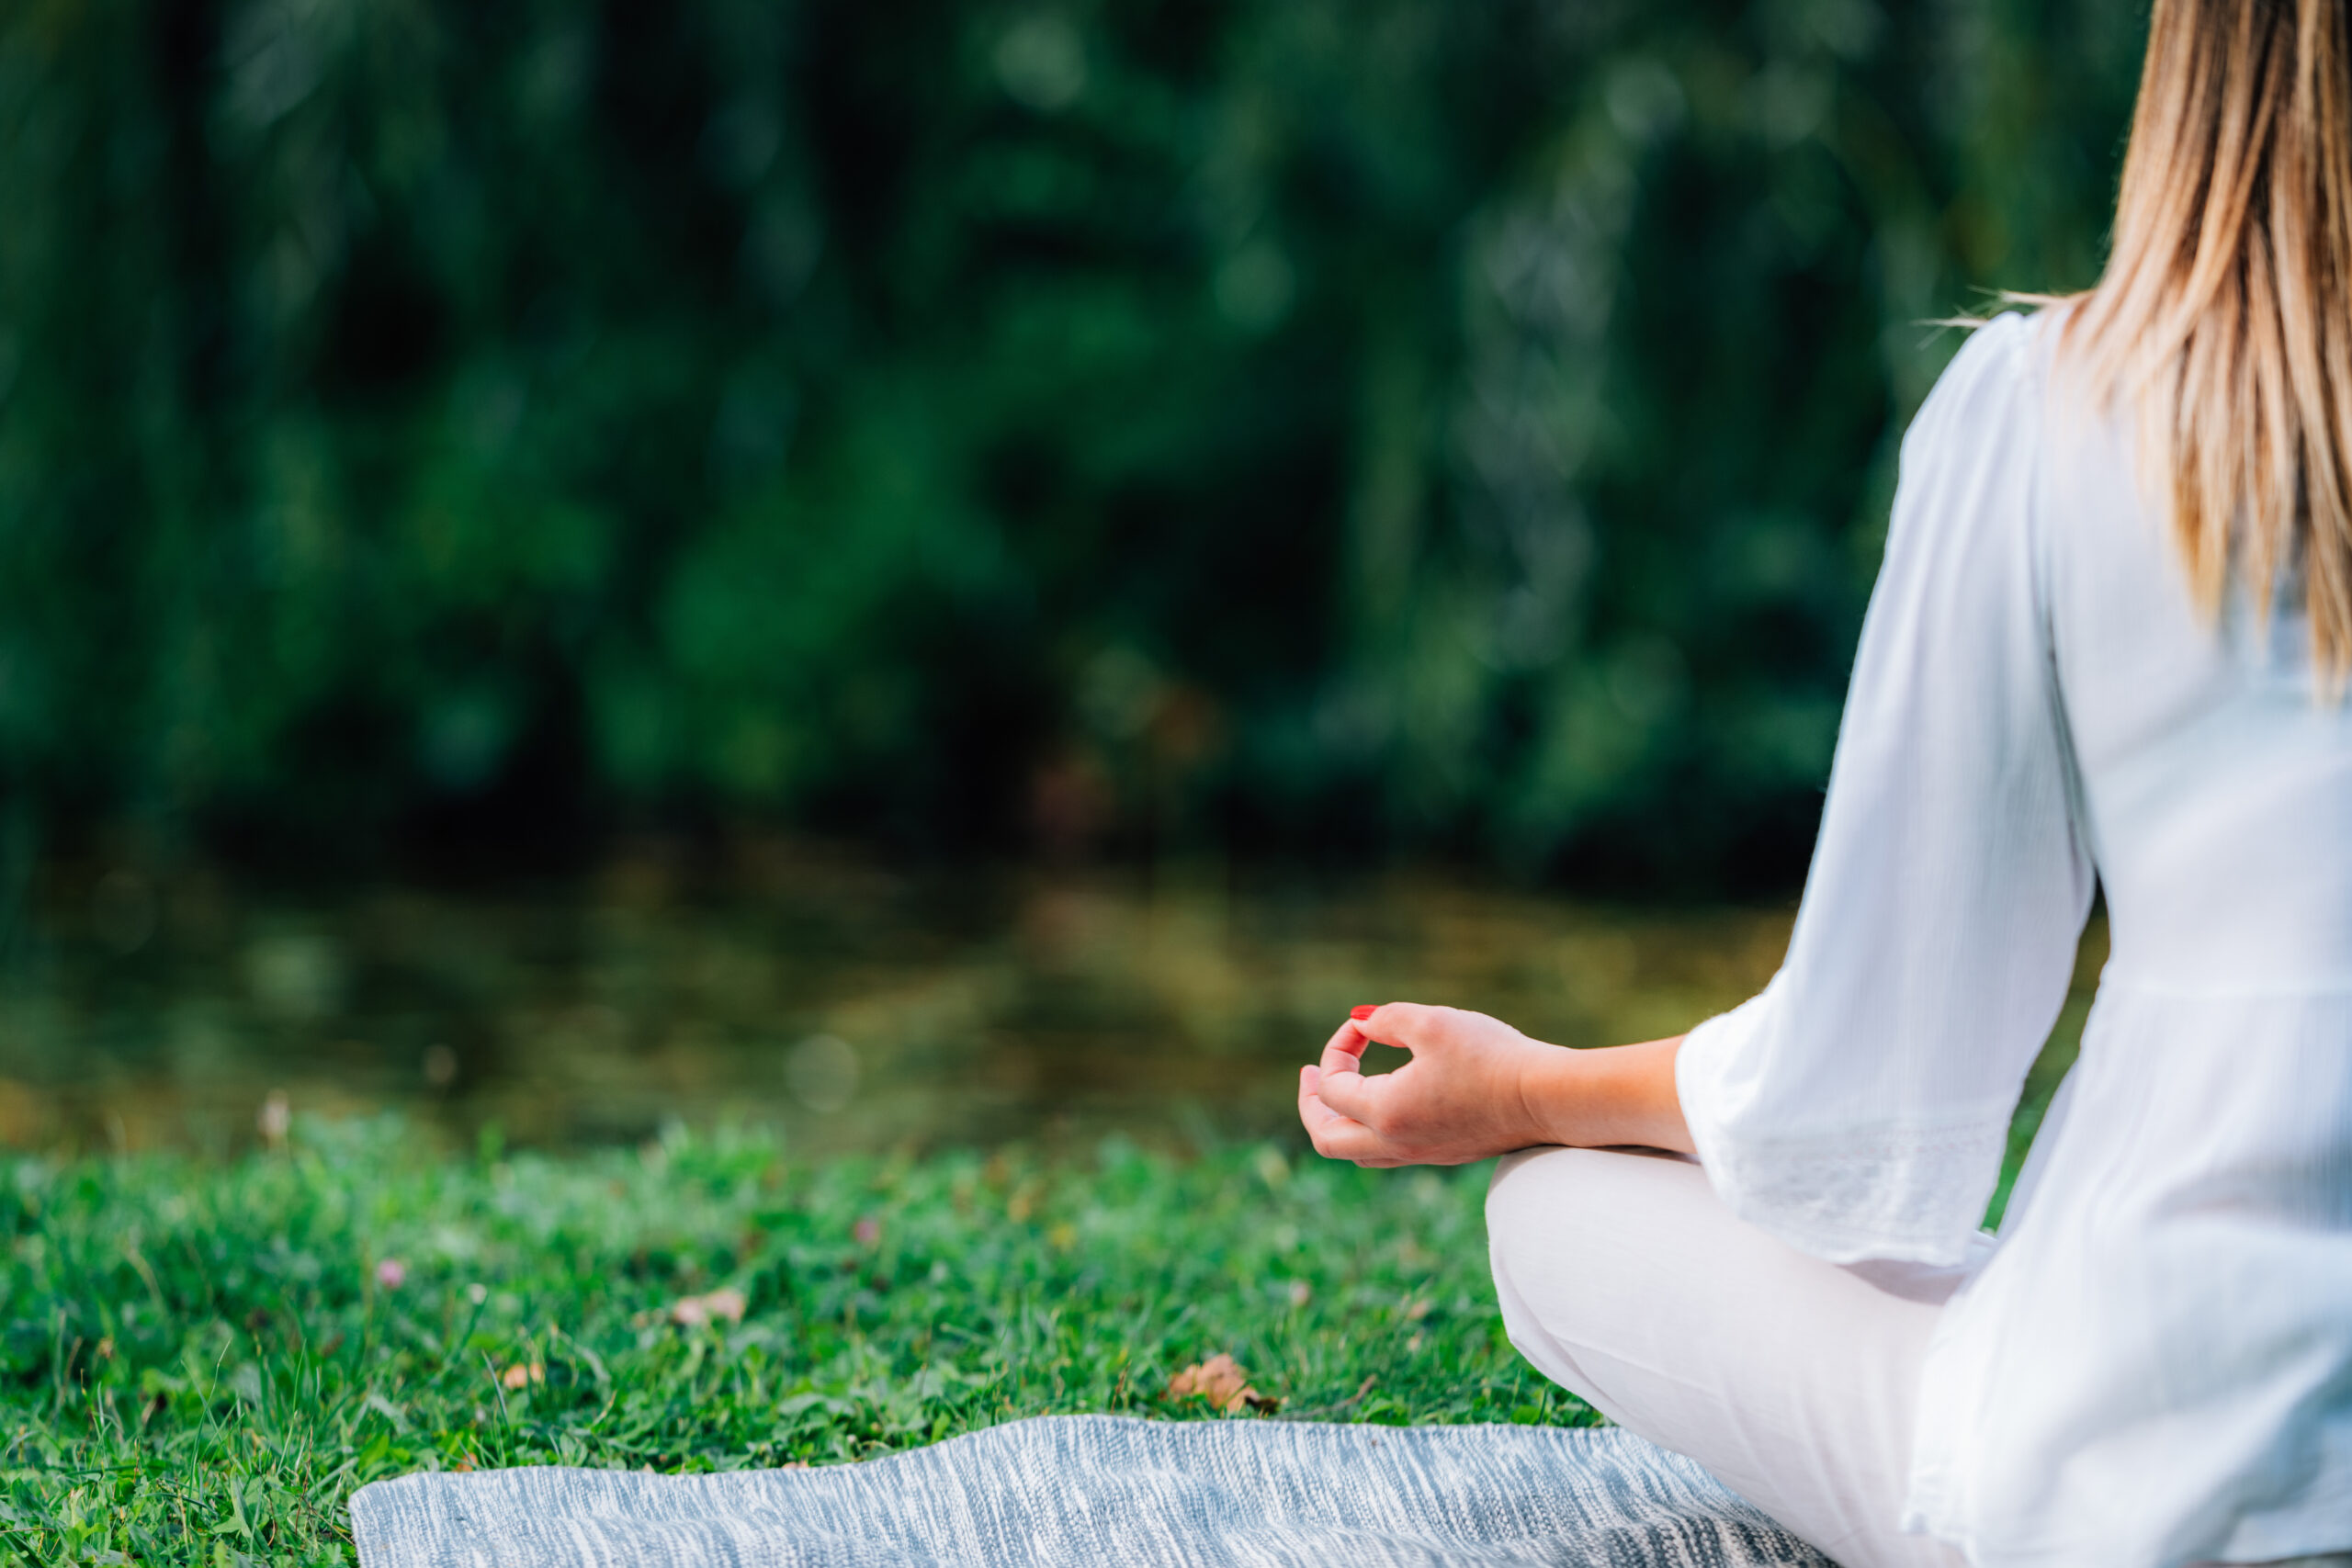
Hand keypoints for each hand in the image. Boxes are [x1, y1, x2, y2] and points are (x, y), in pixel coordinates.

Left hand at [1296, 1003, 1565, 1166]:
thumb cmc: (1492, 1057)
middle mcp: (1397, 1143)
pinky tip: (1387, 1099)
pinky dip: (1370, 1128)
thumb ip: (1386, 1019)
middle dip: (1311, 1105)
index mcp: (1385, 1113)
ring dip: (1339, 1121)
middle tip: (1310, 1074)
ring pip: (1357, 1153)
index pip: (1330, 1086)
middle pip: (1327, 1139)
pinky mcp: (1446, 1153)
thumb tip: (1361, 1022)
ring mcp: (1422, 1154)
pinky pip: (1388, 1152)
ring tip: (1341, 1090)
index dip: (1337, 1048)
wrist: (1549, 1098)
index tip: (1363, 1025)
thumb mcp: (1433, 1022)